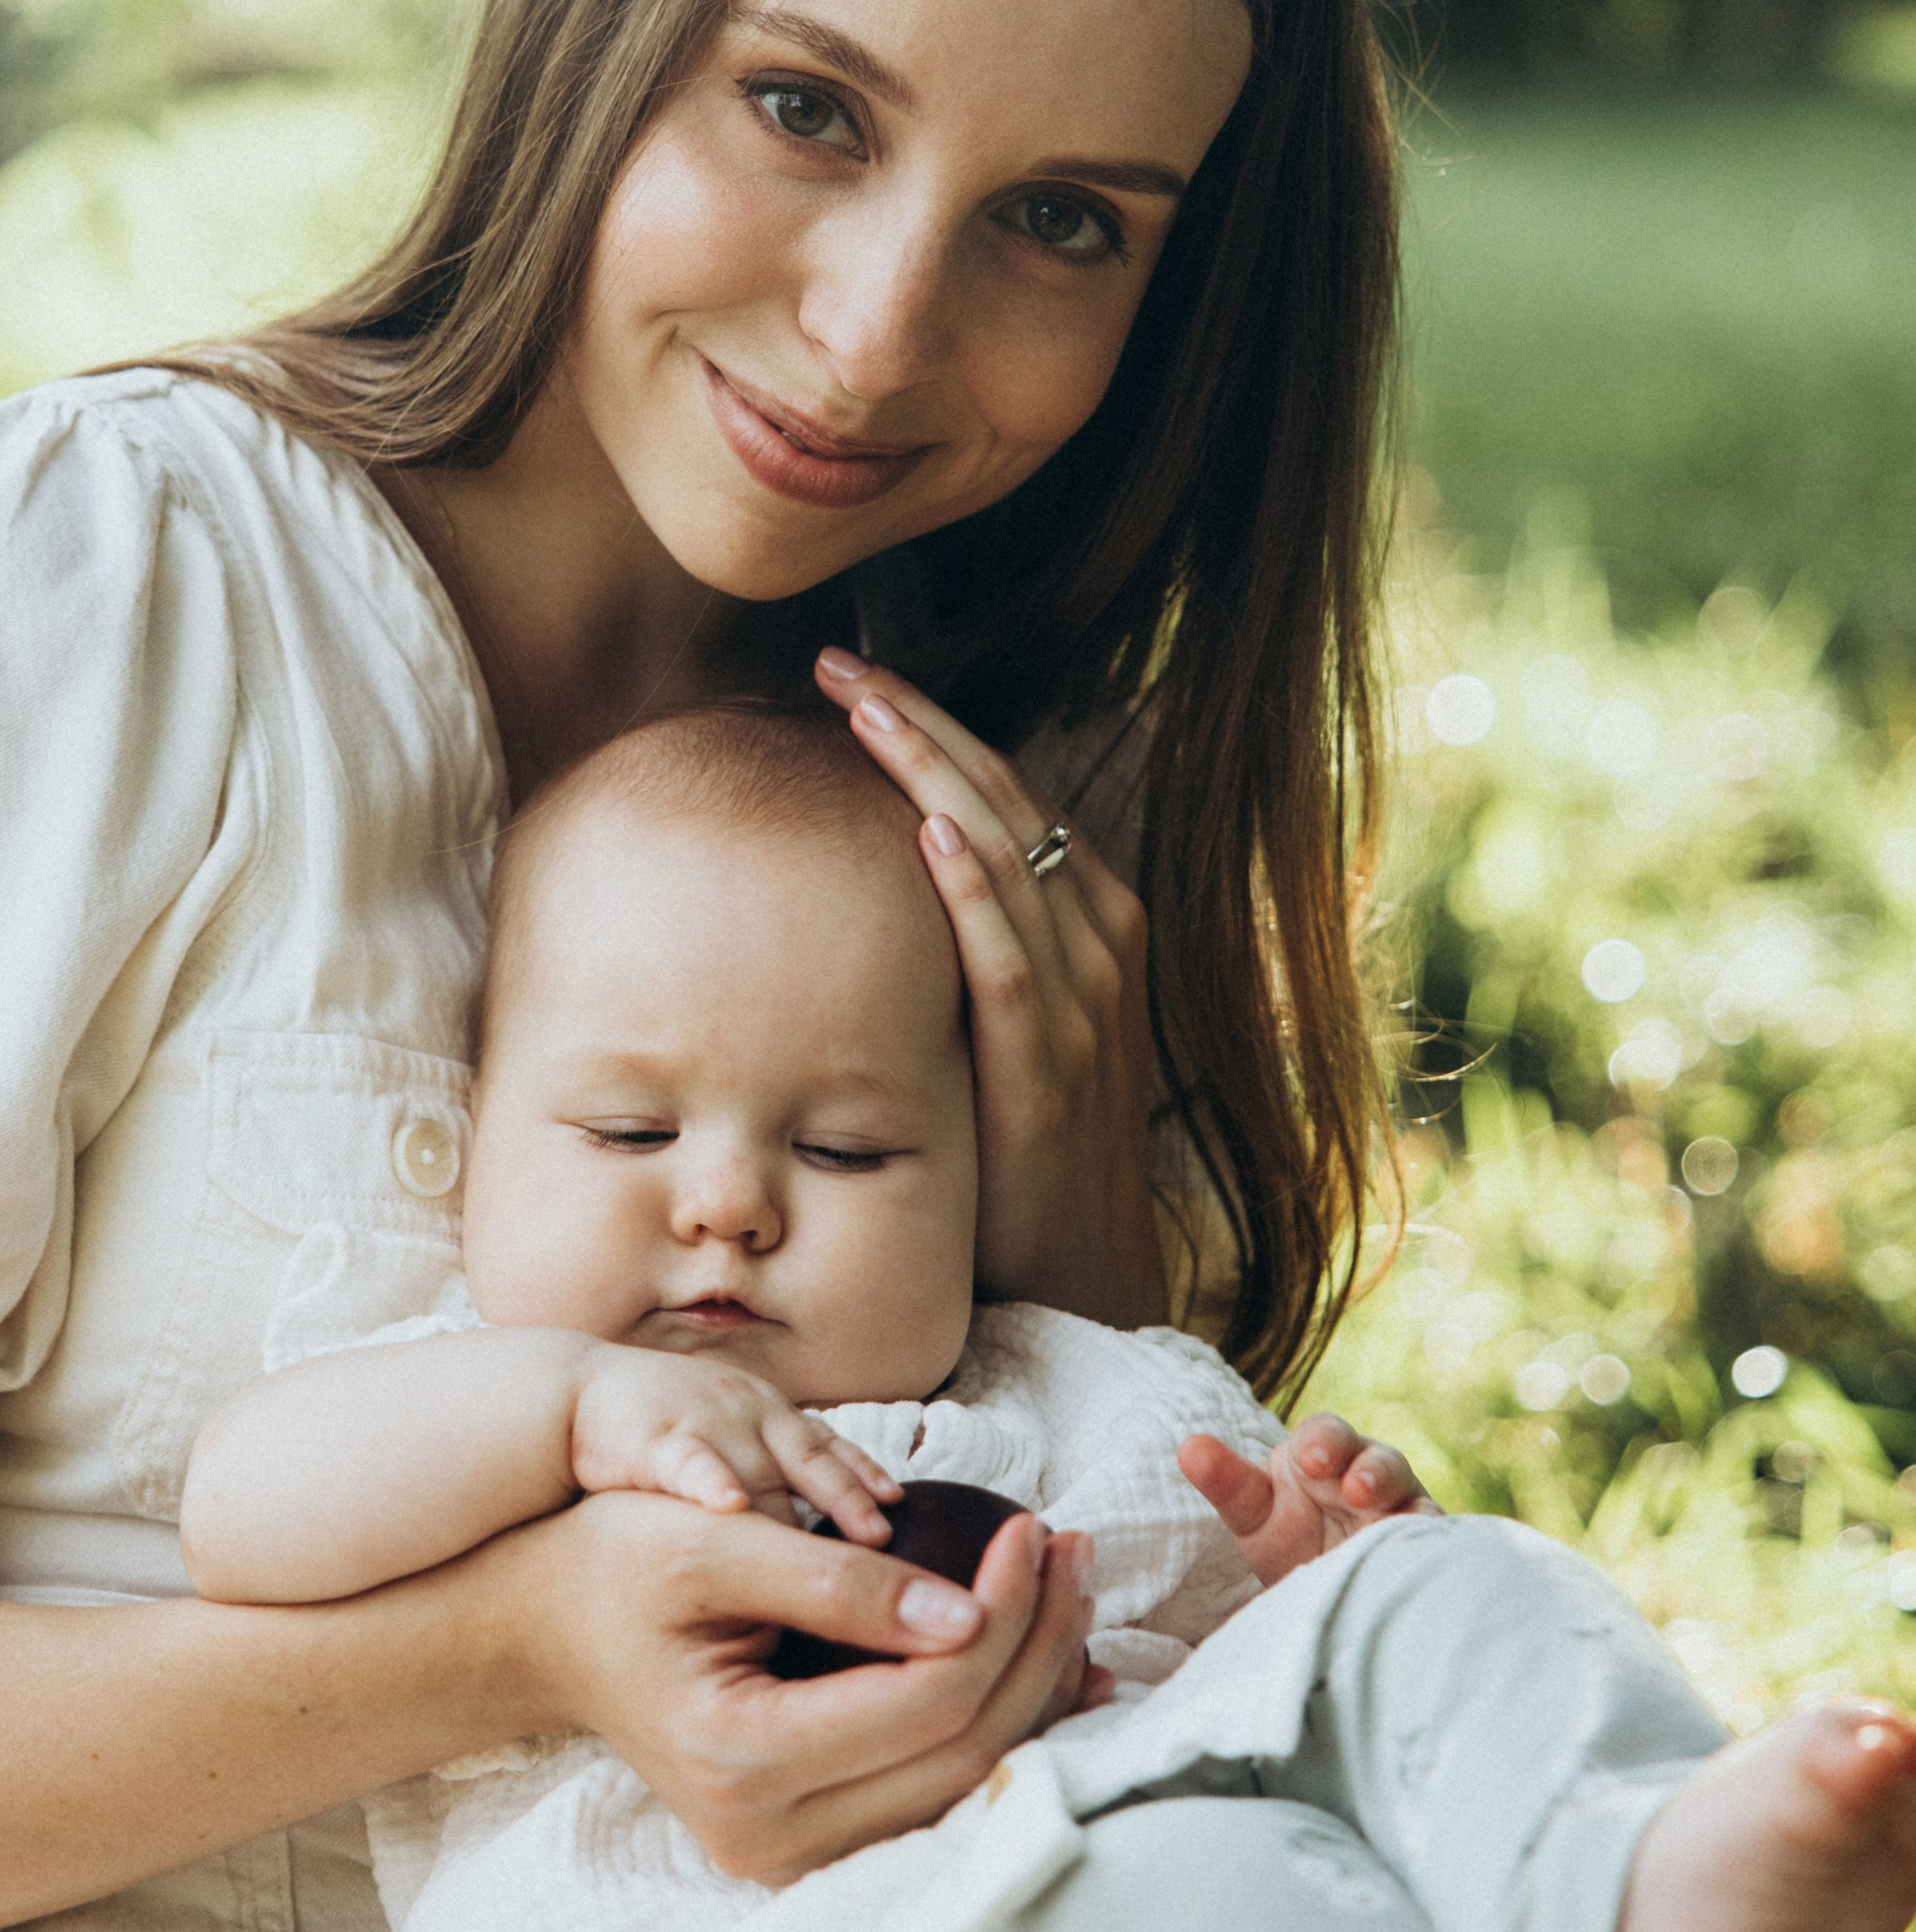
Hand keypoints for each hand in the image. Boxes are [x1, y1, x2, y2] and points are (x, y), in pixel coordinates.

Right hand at [511, 1493, 1093, 1883]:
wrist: (544, 1631)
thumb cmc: (616, 1568)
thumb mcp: (714, 1539)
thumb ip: (838, 1578)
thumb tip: (970, 1612)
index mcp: (741, 1760)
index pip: (928, 1700)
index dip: (1003, 1612)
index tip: (1033, 1526)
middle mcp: (770, 1837)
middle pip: (964, 1753)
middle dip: (1037, 1643)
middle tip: (1072, 1549)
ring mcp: (791, 1857)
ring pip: (965, 1785)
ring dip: (1033, 1687)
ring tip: (1070, 1592)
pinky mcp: (811, 1843)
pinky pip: (936, 1792)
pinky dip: (1000, 1724)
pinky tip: (1044, 1661)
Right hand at [569, 1348, 895, 1541]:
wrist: (565, 1396)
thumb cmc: (651, 1431)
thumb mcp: (724, 1438)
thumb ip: (771, 1472)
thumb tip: (829, 1531)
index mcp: (763, 1413)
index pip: (826, 1447)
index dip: (863, 1478)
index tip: (897, 1508)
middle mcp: (744, 1414)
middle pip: (807, 1463)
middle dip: (847, 1501)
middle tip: (884, 1541)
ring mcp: (702, 1424)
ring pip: (759, 1469)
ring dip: (800, 1502)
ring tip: (833, 1543)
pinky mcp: (652, 1440)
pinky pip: (690, 1463)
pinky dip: (713, 1485)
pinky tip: (731, 1509)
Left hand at [816, 647, 1158, 1322]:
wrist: (1078, 1267)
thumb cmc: (1016, 1137)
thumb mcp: (998, 1017)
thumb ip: (959, 943)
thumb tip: (860, 868)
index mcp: (1090, 919)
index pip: (1009, 791)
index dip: (934, 725)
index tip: (851, 677)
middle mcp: (1098, 945)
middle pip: (1006, 799)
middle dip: (920, 723)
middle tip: (834, 664)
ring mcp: (1082, 1006)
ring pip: (1009, 857)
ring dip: (935, 775)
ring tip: (865, 711)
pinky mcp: (1049, 1070)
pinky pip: (1012, 963)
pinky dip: (975, 891)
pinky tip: (928, 830)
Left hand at [1177, 1413, 1433, 1585]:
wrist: (1325, 1593)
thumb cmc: (1287, 1537)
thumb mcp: (1252, 1513)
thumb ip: (1225, 1482)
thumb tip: (1187, 1448)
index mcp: (1323, 1455)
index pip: (1326, 1435)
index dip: (1323, 1442)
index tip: (1311, 1460)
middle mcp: (1370, 1475)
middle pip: (1380, 1459)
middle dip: (1371, 1470)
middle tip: (1355, 1488)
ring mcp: (1403, 1513)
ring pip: (1414, 1498)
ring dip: (1404, 1507)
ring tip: (1386, 1523)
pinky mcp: (1425, 1551)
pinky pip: (1436, 1543)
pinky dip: (1431, 1546)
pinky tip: (1421, 1559)